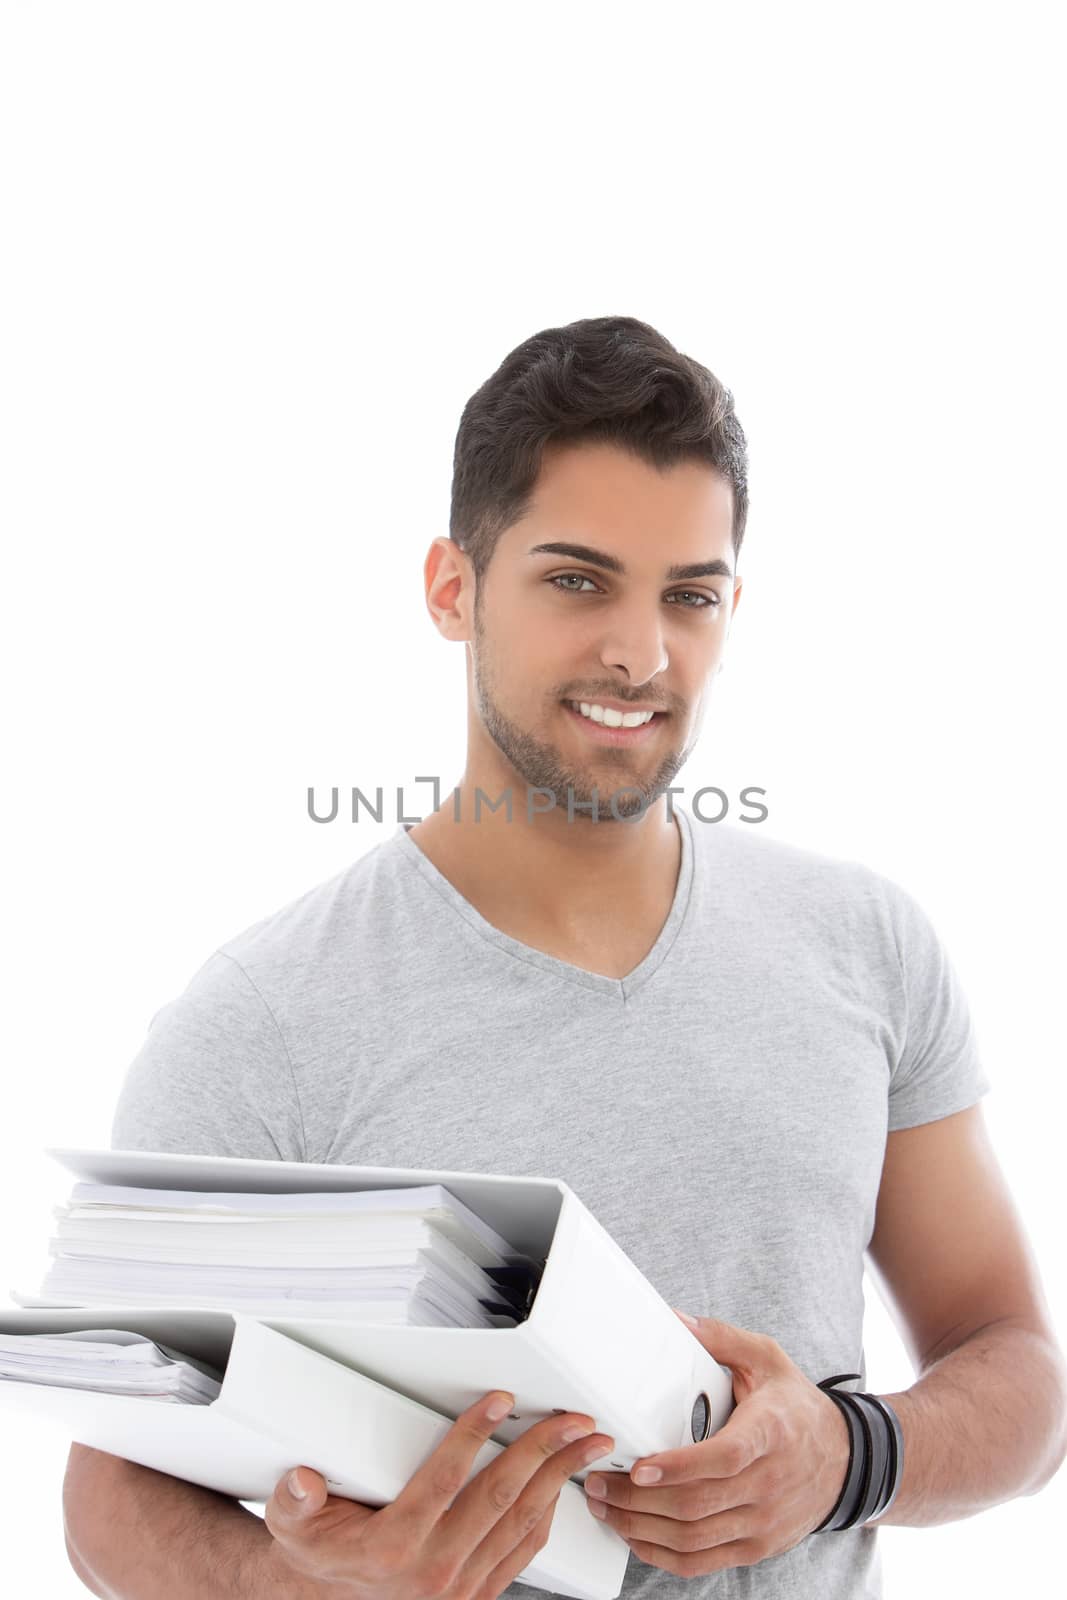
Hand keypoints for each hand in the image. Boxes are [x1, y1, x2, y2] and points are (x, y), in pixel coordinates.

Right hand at [263, 1389, 614, 1599]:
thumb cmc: (320, 1554)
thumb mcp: (294, 1526)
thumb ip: (294, 1500)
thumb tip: (302, 1478)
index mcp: (394, 1546)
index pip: (445, 1480)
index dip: (474, 1434)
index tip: (500, 1400)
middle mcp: (434, 1569)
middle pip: (500, 1498)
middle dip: (543, 1452)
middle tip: (575, 1419)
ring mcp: (461, 1587)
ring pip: (521, 1524)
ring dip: (559, 1479)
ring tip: (586, 1445)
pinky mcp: (478, 1596)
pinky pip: (523, 1553)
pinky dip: (548, 1517)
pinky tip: (561, 1487)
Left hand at [581, 1310, 850, 1577]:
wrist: (845, 1460)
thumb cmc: (796, 1407)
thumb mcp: (767, 1359)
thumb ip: (721, 1338)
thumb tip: (674, 1320)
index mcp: (770, 1432)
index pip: (724, 1458)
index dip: (680, 1466)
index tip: (641, 1466)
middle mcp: (768, 1483)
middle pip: (698, 1504)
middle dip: (639, 1499)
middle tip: (600, 1483)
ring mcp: (763, 1522)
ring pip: (694, 1539)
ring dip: (642, 1528)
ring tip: (606, 1508)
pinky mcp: (757, 1547)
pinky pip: (703, 1562)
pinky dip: (663, 1555)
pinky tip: (636, 1535)